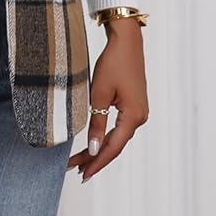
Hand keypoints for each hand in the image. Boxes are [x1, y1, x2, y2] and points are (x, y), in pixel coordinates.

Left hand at [67, 17, 148, 181]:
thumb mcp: (100, 93)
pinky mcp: (134, 106)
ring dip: (99, 148)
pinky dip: (106, 137)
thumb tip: (93, 149)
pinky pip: (119, 128)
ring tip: (81, 161)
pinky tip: (96, 143)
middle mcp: (139, 118)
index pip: (112, 148)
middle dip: (95, 158)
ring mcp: (138, 112)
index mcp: (134, 117)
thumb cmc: (113, 63)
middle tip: (75, 170)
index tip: (82, 174)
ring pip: (116, 138)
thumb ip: (97, 123)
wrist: (126, 41)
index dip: (97, 162)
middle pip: (115, 145)